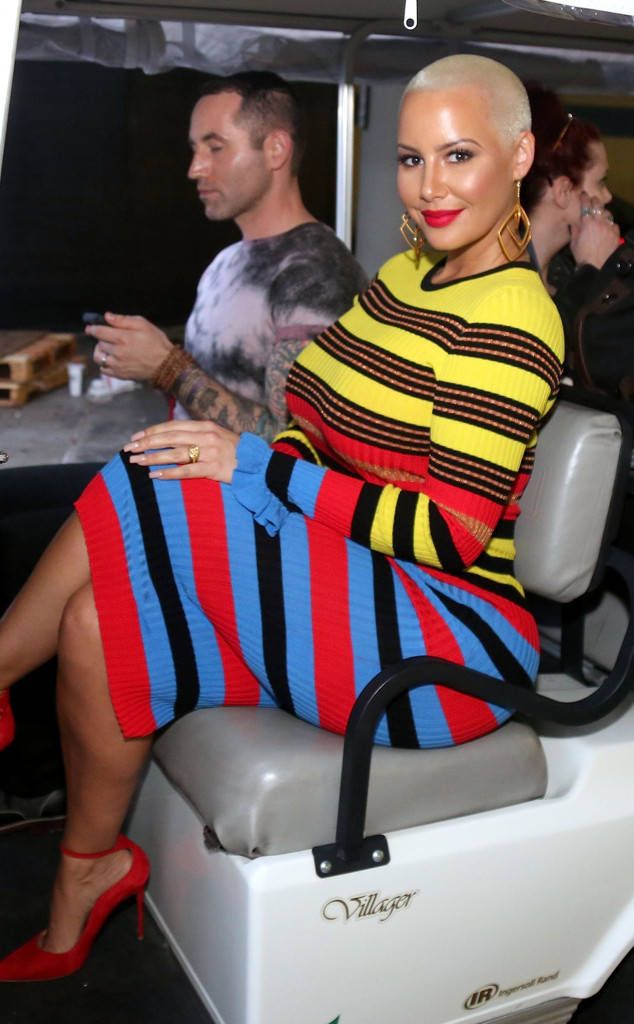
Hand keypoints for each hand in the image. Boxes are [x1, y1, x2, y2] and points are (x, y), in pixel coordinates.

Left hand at [86, 313, 171, 380]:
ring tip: (107, 349)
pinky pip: (104, 370)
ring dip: (100, 352)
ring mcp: (118, 365)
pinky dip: (104, 364)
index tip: (89, 328)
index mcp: (123, 338)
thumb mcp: (143, 324)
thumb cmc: (156, 342)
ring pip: (98, 358)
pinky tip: (112, 360)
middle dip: (100, 339)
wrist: (165, 364)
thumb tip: (107, 316)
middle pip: (99, 344)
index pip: (99, 332)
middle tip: (107, 337)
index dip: (92, 329)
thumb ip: (123, 320)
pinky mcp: (120, 374)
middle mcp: (118, 352)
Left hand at [124, 419, 238, 483]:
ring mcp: (211, 452)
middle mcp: (207, 436)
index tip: (136, 436)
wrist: (259, 465)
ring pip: (175, 453)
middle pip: (170, 437)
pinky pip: (188, 471)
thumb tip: (170, 438)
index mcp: (206, 425)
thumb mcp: (217, 436)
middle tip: (129, 449)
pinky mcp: (214, 469)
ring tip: (137, 462)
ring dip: (153, 457)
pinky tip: (155, 475)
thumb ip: (196, 435)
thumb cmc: (235, 452)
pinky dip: (170, 473)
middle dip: (147, 443)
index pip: (173, 426)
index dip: (153, 431)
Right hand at [570, 192, 619, 269]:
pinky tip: (607, 228)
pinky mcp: (615, 234)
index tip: (583, 194)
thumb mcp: (573, 242)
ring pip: (607, 213)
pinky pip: (614, 224)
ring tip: (601, 215)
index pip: (586, 204)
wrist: (594, 266)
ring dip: (603, 213)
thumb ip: (575, 229)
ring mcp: (608, 227)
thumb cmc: (581, 255)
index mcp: (586, 223)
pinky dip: (610, 224)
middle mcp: (599, 222)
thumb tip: (574, 221)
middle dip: (594, 201)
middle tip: (592, 201)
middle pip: (598, 205)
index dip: (584, 197)